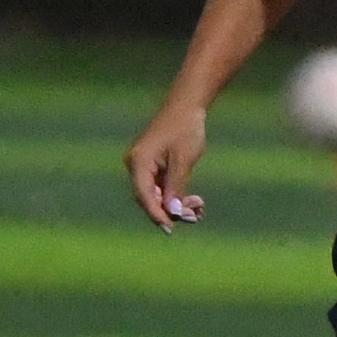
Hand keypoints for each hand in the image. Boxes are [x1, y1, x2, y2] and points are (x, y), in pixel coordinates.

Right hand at [125, 102, 209, 232]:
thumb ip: (176, 187)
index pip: (144, 196)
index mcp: (139, 162)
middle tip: (195, 215)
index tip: (171, 229)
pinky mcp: (152, 167)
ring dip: (176, 204)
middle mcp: (136, 166)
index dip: (157, 214)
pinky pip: (161, 188)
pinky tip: (195, 202)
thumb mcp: (183, 160)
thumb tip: (172, 213)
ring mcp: (143, 167)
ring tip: (199, 207)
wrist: (186, 107)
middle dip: (171, 210)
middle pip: (149, 199)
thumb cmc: (185, 129)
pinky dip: (176, 196)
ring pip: (157, 196)